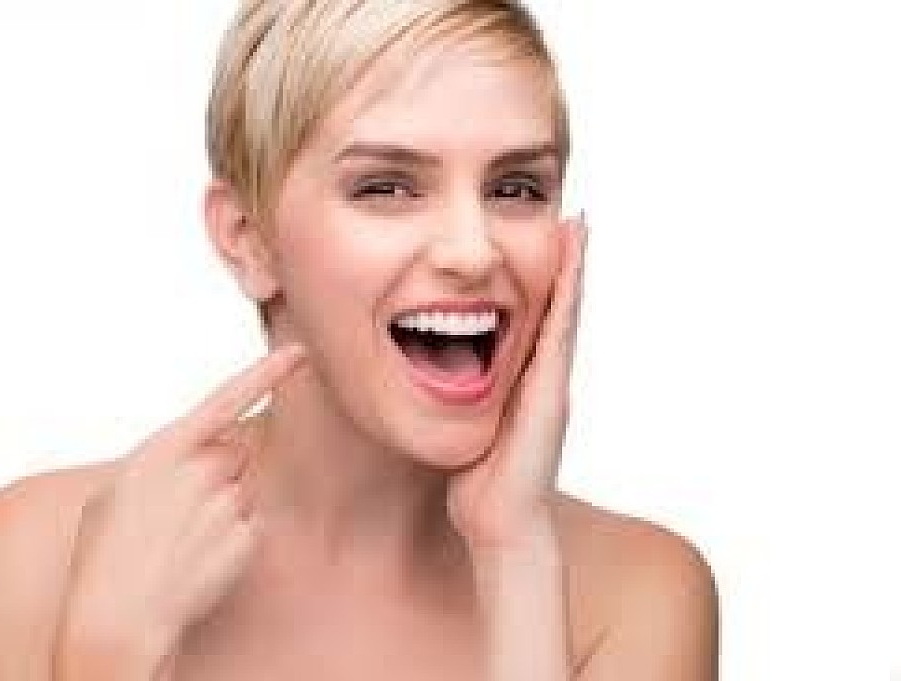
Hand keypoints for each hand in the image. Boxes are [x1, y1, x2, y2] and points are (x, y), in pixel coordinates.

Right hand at [54, 343, 306, 677]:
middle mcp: (201, 469)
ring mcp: (226, 504)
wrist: (117, 620)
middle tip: (180, 512)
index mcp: (164, 449)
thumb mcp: (113, 493)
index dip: (266, 373)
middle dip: (217, 474)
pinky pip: (249, 526)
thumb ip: (158, 462)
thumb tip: (183, 456)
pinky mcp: (245, 537)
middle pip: (235, 452)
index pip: (226, 399)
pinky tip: (198, 560)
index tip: (299, 354)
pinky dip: (230, 541)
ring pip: (242, 490)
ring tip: (182, 542)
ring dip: (221, 509)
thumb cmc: (104, 557)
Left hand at [446, 214, 586, 554]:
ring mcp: (550, 382)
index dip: (539, 283)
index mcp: (521, 383)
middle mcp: (542, 377)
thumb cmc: (478, 482)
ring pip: (564, 312)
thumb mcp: (466, 429)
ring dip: (572, 268)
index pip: (531, 321)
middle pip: (555, 309)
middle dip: (564, 264)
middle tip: (571, 218)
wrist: (499, 522)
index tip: (540, 243)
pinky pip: (560, 329)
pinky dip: (569, 292)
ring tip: (578, 224)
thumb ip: (461, 404)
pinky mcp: (550, 389)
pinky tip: (572, 258)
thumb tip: (432, 385)